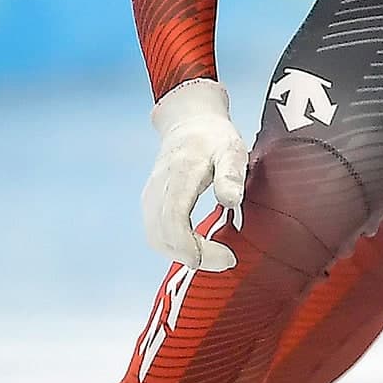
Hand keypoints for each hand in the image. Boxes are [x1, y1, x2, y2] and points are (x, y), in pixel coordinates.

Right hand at [141, 80, 247, 270]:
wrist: (189, 122)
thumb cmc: (214, 138)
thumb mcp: (232, 149)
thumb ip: (231, 174)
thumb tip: (231, 202)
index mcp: (179, 176)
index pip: (175, 222)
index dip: (196, 249)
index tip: (227, 257)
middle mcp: (159, 189)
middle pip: (163, 237)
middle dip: (195, 257)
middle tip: (226, 260)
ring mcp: (151, 196)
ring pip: (156, 239)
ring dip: (183, 255)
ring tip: (214, 256)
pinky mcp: (150, 203)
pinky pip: (155, 233)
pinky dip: (174, 247)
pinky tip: (198, 247)